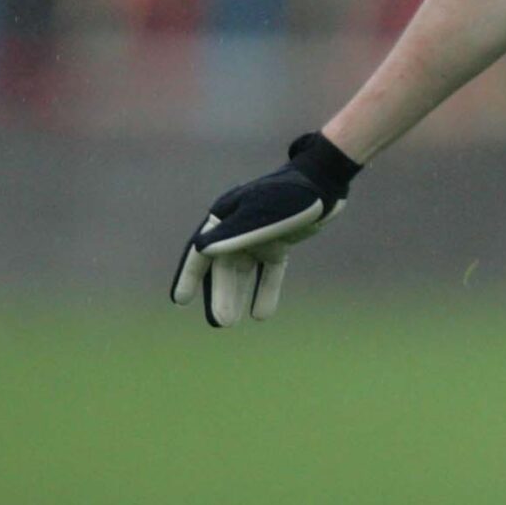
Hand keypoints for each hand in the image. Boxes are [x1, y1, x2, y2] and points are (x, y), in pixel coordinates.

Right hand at [170, 132, 360, 326]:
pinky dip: (265, 289)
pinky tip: (261, 314)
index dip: (190, 276)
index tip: (180, 300)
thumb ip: (233, 233)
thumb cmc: (289, 195)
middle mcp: (237, 228)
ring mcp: (258, 235)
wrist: (325, 181)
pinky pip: (268, 271)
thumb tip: (201, 250)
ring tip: (231, 322)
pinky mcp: (279, 242)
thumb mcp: (259, 215)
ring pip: (244, 272)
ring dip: (238, 295)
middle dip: (221, 294)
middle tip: (221, 323)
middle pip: (224, 267)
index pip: (202, 252)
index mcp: (225, 217)